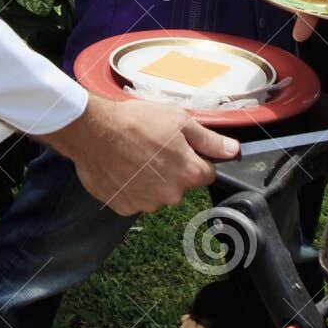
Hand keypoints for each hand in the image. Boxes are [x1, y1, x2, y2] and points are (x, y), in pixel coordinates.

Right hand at [38, 93, 239, 214]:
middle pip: (180, 184)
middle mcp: (171, 195)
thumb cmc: (135, 122)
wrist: (94, 132)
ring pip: (157, 192)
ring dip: (150, 179)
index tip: (179, 146)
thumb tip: (233, 150)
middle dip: (172, 169)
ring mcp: (146, 204)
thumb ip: (208, 140)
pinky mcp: (124, 207)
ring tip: (134, 155)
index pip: (206, 172)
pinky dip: (131, 186)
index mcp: (189, 173)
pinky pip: (135, 198)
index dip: (195, 157)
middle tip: (153, 146)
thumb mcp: (179, 121)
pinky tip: (122, 167)